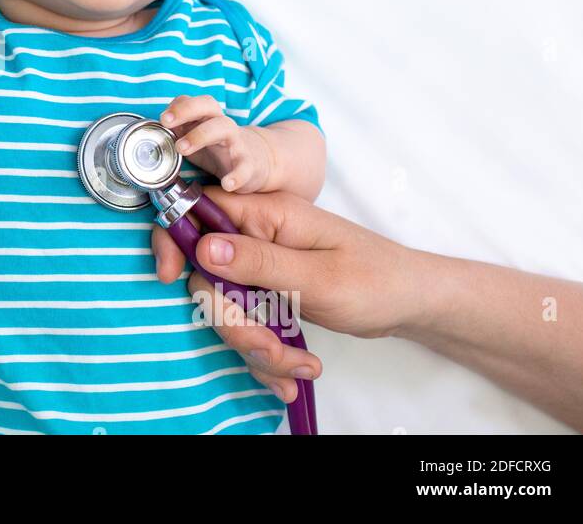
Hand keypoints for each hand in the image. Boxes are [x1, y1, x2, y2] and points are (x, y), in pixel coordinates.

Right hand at [152, 188, 417, 401]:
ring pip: (226, 306)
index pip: (196, 210)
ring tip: (298, 368)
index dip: (173, 240)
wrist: (412, 303)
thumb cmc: (377, 280)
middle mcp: (258, 235)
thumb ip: (257, 261)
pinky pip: (248, 322)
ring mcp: (263, 265)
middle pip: (206, 274)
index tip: (170, 277)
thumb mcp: (316, 276)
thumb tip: (201, 246)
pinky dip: (266, 353)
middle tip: (267, 347)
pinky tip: (295, 371)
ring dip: (254, 346)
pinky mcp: (269, 291)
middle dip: (231, 320)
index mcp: (267, 215)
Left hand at [159, 95, 272, 191]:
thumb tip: (152, 134)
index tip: (162, 118)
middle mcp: (222, 125)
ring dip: (201, 135)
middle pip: (209, 106)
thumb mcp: (195, 136)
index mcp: (207, 119)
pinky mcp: (248, 164)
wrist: (258, 160)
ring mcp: (236, 143)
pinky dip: (237, 175)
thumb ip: (177, 132)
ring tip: (182, 149)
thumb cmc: (218, 147)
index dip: (178, 105)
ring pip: (224, 128)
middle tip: (167, 123)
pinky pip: (244, 167)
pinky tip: (227, 184)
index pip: (193, 102)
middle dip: (186, 111)